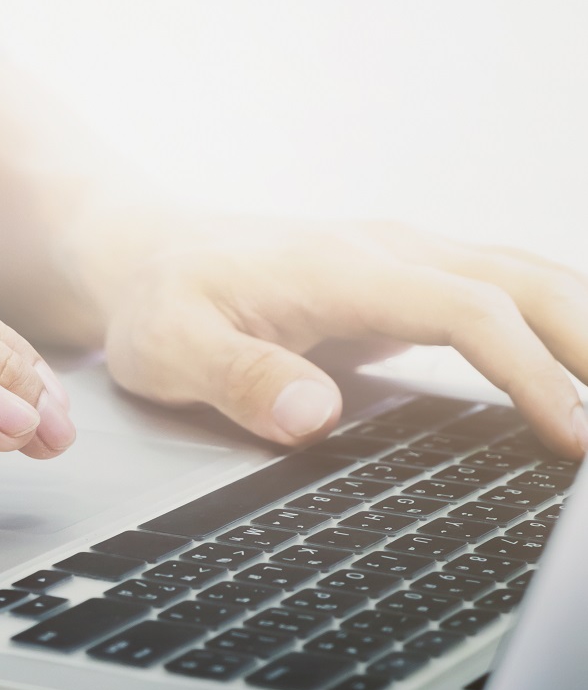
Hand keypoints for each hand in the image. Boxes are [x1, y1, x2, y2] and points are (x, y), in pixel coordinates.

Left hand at [100, 214, 587, 456]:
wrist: (145, 253)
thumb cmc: (157, 302)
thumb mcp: (167, 347)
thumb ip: (237, 378)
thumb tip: (315, 416)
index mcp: (339, 268)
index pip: (466, 312)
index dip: (530, 373)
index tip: (574, 438)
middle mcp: (386, 251)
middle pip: (524, 281)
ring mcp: (401, 259)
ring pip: (524, 278)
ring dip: (583, 329)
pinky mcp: (404, 280)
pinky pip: (500, 292)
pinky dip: (553, 324)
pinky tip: (575, 372)